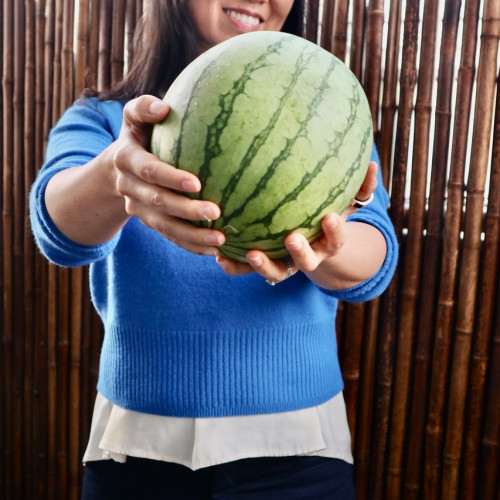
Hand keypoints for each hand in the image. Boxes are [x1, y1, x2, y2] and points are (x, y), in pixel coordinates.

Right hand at [113, 95, 225, 255]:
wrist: (118, 167)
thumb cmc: (138, 135)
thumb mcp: (134, 117)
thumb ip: (143, 108)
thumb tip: (163, 107)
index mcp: (126, 159)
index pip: (149, 170)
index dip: (170, 178)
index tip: (197, 183)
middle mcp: (129, 187)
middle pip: (158, 202)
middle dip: (186, 210)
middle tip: (216, 213)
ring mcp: (138, 208)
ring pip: (164, 226)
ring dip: (192, 236)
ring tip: (220, 241)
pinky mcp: (150, 222)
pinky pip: (170, 237)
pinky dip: (191, 245)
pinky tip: (215, 251)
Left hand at [216, 161, 380, 287]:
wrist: (311, 241)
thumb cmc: (326, 215)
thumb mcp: (344, 203)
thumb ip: (359, 188)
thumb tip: (374, 164)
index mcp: (328, 242)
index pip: (336, 239)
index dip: (335, 231)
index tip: (331, 218)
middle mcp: (308, 256)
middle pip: (307, 261)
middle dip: (301, 252)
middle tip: (292, 238)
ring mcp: (285, 263)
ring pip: (276, 271)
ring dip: (264, 265)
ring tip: (251, 253)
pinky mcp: (264, 265)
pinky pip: (248, 270)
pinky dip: (235, 267)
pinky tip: (220, 257)